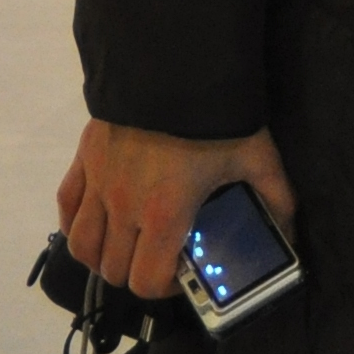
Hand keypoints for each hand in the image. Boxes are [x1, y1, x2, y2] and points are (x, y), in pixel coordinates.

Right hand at [59, 118, 294, 306]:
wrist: (171, 63)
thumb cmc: (214, 117)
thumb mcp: (256, 157)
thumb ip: (276, 198)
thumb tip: (288, 230)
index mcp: (166, 214)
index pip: (147, 281)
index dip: (164, 290)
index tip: (182, 275)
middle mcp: (124, 207)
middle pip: (114, 270)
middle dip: (136, 274)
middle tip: (158, 259)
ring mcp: (98, 184)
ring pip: (81, 246)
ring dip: (101, 257)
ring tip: (125, 246)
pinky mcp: (83, 160)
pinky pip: (65, 206)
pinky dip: (75, 224)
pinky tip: (95, 221)